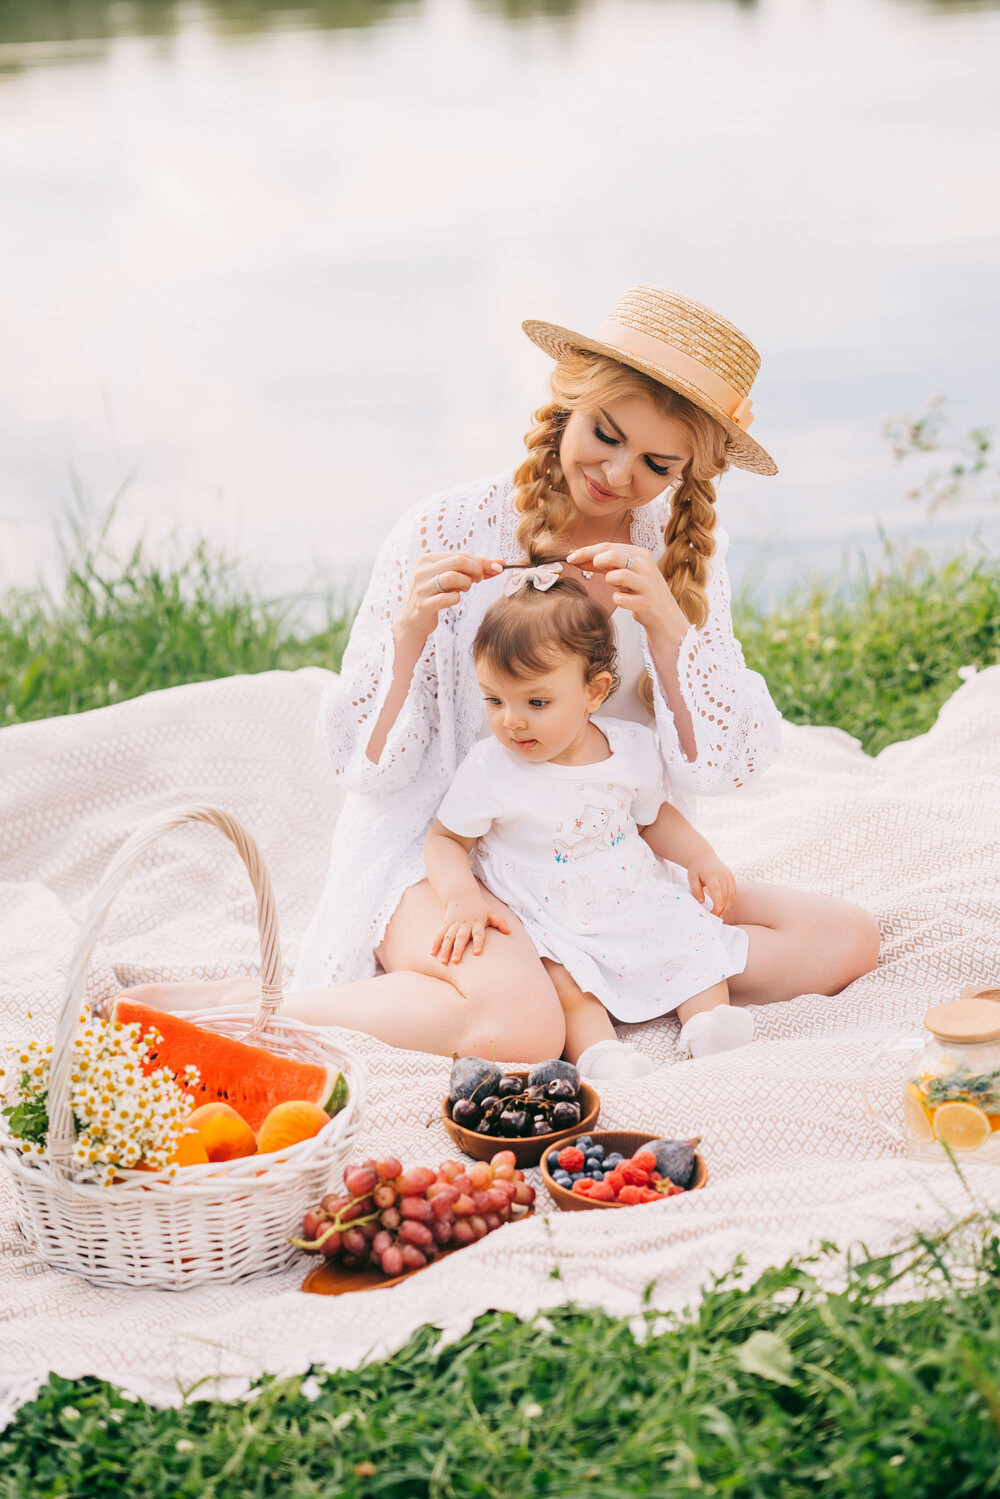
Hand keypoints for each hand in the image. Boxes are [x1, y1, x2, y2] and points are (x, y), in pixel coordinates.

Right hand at [396, 552, 503, 647]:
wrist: (413, 621)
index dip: (482, 561)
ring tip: (464, 589)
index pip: (460, 555)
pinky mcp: (424, 605)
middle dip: (476, 570)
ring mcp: (422, 588)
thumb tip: (500, 564)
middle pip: (458, 561)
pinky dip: (456, 599)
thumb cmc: (436, 596)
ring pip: (453, 577)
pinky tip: (453, 600)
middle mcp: (422, 571)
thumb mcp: (450, 579)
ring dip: (466, 584)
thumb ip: (471, 570)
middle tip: (479, 580)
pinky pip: (448, 598)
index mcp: (427, 559)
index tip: (498, 567)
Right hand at [430, 897, 511, 964]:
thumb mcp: (491, 912)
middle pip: (461, 938)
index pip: (478, 934)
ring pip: (448, 938)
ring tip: (443, 962)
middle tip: (456, 961)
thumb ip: (500, 922)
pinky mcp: (445, 924)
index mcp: (476, 922)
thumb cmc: (479, 907)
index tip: (477, 952)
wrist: (462, 894)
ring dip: (445, 949)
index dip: (478, 942)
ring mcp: (453, 924)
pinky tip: (432, 953)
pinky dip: (435, 944)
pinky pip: (439, 934)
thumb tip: (509, 931)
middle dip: (458, 949)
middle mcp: (464, 924)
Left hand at [565, 543, 688, 642]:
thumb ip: (601, 564)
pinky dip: (617, 600)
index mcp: (639, 553)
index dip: (586, 551)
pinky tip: (625, 600)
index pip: (607, 546)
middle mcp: (645, 565)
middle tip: (596, 570)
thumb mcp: (623, 571)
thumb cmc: (638, 589)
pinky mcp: (645, 602)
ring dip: (610, 581)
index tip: (570, 557)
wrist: (663, 613)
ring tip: (617, 586)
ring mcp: (646, 584)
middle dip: (596, 562)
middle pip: (611, 555)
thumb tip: (574, 557)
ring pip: (616, 576)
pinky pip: (619, 599)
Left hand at [687, 856, 736, 919]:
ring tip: (720, 915)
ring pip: (731, 895)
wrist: (704, 857)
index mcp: (711, 874)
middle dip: (721, 908)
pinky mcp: (732, 878)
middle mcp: (723, 875)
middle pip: (725, 894)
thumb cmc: (696, 869)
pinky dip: (731, 902)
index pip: (717, 889)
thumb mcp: (691, 878)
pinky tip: (725, 909)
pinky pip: (734, 892)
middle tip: (715, 917)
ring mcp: (729, 876)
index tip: (716, 911)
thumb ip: (695, 890)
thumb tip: (701, 901)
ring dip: (727, 907)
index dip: (718, 901)